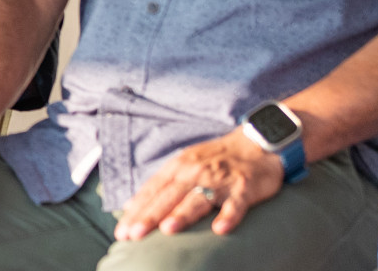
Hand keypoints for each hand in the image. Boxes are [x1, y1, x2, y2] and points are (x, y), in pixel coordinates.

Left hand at [114, 129, 283, 240]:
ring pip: (198, 199)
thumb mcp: (182, 165)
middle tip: (134, 235)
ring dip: (183, 214)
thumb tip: (130, 206)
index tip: (122, 231)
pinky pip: (235, 204)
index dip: (136, 212)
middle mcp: (195, 172)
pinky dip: (229, 216)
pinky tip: (220, 229)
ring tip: (167, 229)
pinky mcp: (243, 187)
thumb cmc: (214, 159)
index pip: (152, 191)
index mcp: (178, 167)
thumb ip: (159, 185)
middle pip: (169, 196)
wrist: (255, 144)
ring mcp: (219, 179)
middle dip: (150, 216)